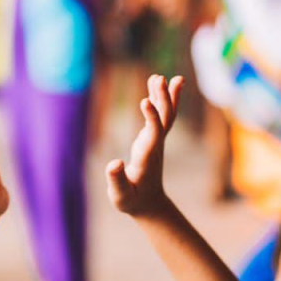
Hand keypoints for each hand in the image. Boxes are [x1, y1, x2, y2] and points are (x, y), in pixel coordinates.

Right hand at [106, 74, 182, 215]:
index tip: (145, 100)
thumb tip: (113, 164)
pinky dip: (161, 99)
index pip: (154, 132)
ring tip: (160, 76)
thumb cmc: (131, 201)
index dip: (152, 116)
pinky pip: (161, 116)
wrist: (149, 204)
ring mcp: (156, 141)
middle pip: (165, 118)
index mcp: (147, 156)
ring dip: (165, 95)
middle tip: (159, 78)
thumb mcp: (120, 195)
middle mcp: (155, 145)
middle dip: (163, 99)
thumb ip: (116, 179)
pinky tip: (158, 84)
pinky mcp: (154, 139)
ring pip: (166, 114)